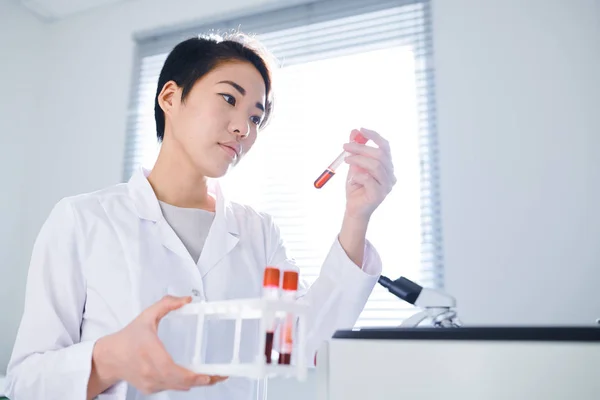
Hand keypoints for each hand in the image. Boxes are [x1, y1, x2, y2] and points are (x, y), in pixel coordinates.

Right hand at [91, 295, 226, 395]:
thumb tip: (187, 300)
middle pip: (180, 383)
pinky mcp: (150, 389)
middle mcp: (149, 372)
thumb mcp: (146, 316)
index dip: (192, 376)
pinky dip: (182, 383)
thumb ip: (166, 305)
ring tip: (213, 377)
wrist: (109, 357)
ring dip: (195, 383)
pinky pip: (171, 388)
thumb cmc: (128, 337)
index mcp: (150, 353)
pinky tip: (194, 377)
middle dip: (202, 381)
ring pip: (177, 387)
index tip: (208, 375)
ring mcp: (149, 383)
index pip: (173, 371)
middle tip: (219, 375)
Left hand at [343, 128, 395, 220]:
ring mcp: (387, 185)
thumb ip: (355, 150)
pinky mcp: (379, 195)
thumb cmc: (356, 187)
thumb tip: (354, 131)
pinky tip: (352, 179)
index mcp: (387, 166)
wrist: (353, 208)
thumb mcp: (354, 165)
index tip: (361, 130)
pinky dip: (357, 175)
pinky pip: (368, 179)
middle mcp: (390, 174)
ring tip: (346, 160)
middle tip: (345, 146)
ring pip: (376, 165)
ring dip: (358, 159)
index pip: (385, 147)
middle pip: (380, 154)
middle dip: (361, 147)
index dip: (374, 136)